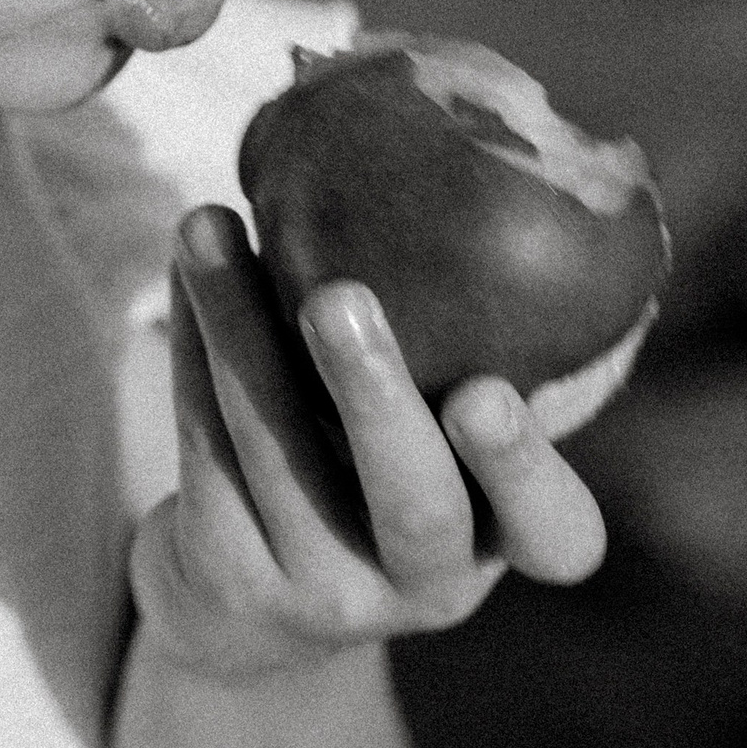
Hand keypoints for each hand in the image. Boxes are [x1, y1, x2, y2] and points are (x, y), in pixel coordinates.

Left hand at [128, 204, 607, 681]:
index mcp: (504, 537)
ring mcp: (326, 591)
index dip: (524, 469)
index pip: (556, 532)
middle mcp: (428, 583)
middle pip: (413, 503)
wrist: (246, 596)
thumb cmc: (371, 461)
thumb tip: (501, 151)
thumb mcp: (438, 427)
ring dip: (239, 329)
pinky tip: (190, 262)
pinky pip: (207, 449)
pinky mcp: (232, 574)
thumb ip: (478, 336)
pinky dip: (196, 346)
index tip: (487, 394)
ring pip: (281, 457)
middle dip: (373, 396)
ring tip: (208, 224)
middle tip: (338, 299)